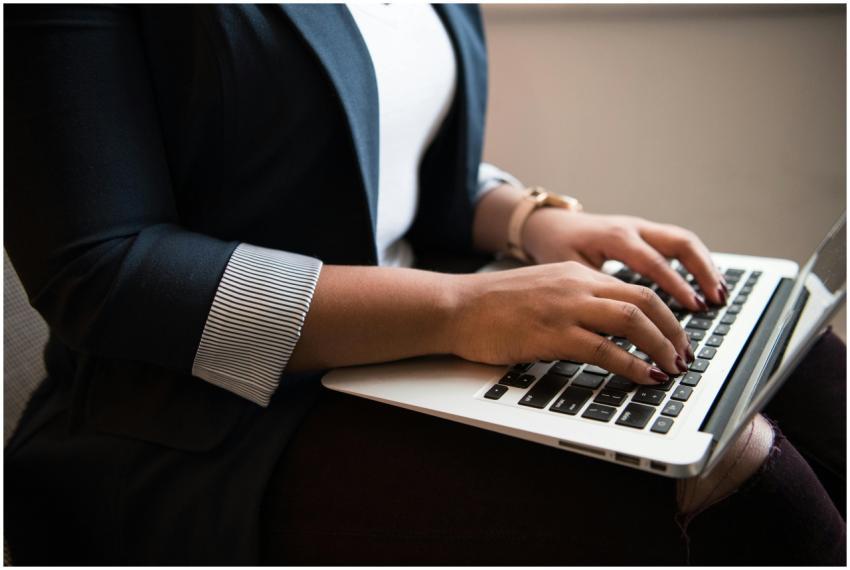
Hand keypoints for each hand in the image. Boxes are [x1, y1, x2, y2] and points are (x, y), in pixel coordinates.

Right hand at [450, 261, 692, 384]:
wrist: (457, 307)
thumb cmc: (493, 305)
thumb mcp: (543, 291)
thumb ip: (575, 301)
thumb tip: (607, 328)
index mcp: (576, 274)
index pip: (636, 289)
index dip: (665, 315)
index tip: (676, 338)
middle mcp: (577, 285)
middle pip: (645, 301)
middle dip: (674, 331)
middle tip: (684, 356)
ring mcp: (565, 309)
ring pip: (632, 321)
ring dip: (661, 346)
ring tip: (673, 368)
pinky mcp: (552, 334)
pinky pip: (604, 349)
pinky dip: (632, 365)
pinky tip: (645, 377)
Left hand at [522, 209, 727, 311]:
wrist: (548, 225)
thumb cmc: (556, 249)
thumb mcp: (570, 271)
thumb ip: (596, 292)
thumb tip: (621, 323)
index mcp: (615, 237)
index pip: (654, 262)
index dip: (676, 286)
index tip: (694, 307)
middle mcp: (633, 228)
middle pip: (680, 243)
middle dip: (702, 272)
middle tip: (717, 300)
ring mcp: (641, 228)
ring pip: (683, 240)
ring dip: (705, 266)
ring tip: (719, 294)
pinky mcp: (644, 232)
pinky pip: (677, 243)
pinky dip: (695, 262)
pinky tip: (705, 283)